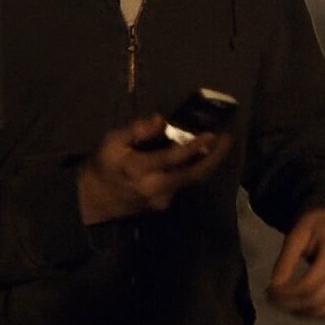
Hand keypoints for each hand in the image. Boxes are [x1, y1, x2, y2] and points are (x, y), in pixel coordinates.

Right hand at [77, 115, 229, 224]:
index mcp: (139, 170)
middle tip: (229, 139)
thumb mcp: (112, 141)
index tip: (213, 134)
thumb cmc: (103, 165)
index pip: (173, 158)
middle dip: (215, 157)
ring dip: (209, 163)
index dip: (195, 146)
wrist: (95, 200)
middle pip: (194, 175)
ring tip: (220, 144)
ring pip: (192, 181)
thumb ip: (137, 130)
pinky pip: (184, 185)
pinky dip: (194, 169)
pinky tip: (199, 157)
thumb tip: (161, 120)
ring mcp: (163, 200)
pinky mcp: (165, 204)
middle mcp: (155, 187)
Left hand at [267, 208, 324, 318]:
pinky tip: (299, 306)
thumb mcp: (296, 236)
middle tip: (272, 299)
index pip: (309, 285)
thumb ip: (285, 262)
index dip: (286, 294)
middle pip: (318, 301)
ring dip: (304, 313)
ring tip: (284, 304)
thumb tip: (273, 289)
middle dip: (291, 305)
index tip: (268, 291)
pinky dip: (316, 313)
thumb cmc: (316, 225)